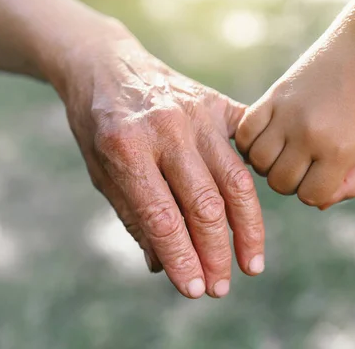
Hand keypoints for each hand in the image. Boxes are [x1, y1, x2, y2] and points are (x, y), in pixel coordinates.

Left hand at [56, 35, 264, 298]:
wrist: (106, 63)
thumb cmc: (98, 124)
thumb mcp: (99, 172)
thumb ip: (133, 217)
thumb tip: (162, 266)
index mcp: (126, 147)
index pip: (162, 218)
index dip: (181, 259)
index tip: (194, 290)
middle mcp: (166, 127)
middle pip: (206, 204)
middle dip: (216, 254)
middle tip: (220, 288)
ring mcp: (198, 112)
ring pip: (236, 181)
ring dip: (247, 229)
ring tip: (251, 264)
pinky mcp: (218, 103)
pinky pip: (247, 147)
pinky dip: (256, 180)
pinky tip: (256, 212)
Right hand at [236, 30, 354, 208]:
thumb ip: (350, 182)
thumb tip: (317, 202)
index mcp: (339, 151)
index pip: (310, 196)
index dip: (315, 192)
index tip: (322, 176)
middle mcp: (309, 135)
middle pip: (280, 182)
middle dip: (291, 181)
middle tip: (302, 164)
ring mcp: (286, 115)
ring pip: (258, 162)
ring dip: (269, 164)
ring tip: (283, 151)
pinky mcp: (271, 97)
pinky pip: (244, 134)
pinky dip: (249, 143)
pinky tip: (265, 138)